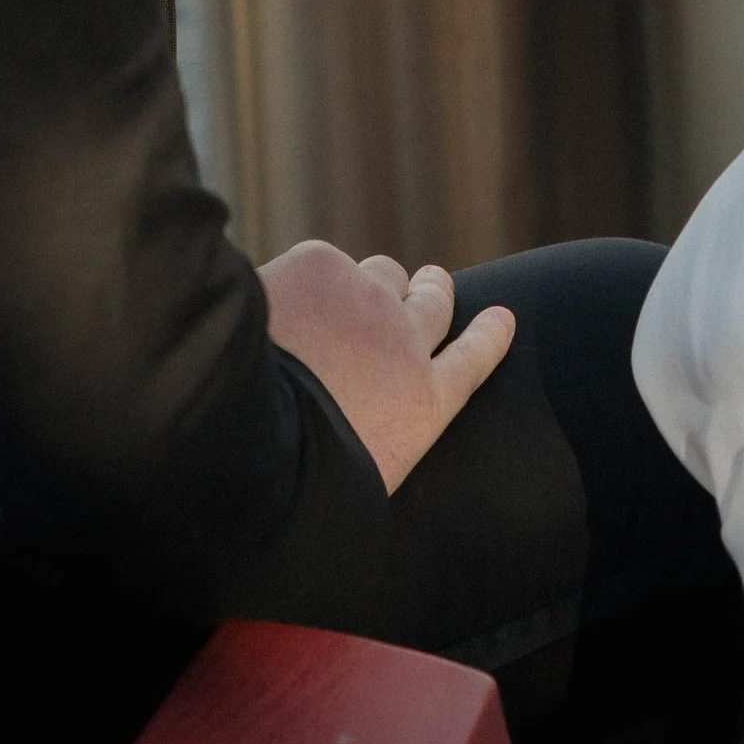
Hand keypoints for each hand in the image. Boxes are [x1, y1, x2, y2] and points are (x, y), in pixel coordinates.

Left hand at [259, 243, 515, 493]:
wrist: (240, 432)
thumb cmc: (291, 478)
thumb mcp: (354, 477)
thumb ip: (374, 436)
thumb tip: (358, 425)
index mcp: (421, 404)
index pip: (472, 359)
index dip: (489, 335)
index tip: (502, 317)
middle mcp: (406, 343)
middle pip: (436, 301)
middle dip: (434, 290)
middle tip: (430, 282)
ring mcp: (366, 298)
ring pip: (382, 273)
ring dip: (369, 285)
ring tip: (337, 302)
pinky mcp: (321, 266)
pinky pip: (321, 265)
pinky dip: (305, 281)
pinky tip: (278, 304)